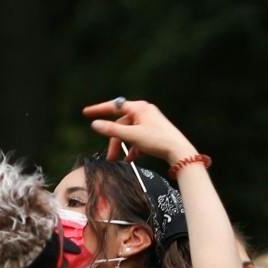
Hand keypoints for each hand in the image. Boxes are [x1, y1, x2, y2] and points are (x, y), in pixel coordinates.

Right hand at [81, 98, 195, 165]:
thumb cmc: (159, 141)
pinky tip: (131, 160)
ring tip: (118, 161)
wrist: (181, 153)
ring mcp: (150, 123)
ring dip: (123, 147)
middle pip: (121, 125)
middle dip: (114, 141)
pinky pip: (139, 139)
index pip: (114, 106)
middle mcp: (145, 112)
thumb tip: (95, 124)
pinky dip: (134, 148)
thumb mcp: (132, 136)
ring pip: (130, 133)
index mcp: (139, 108)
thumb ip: (112, 130)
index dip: (99, 110)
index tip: (86, 113)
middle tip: (109, 157)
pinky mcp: (155, 133)